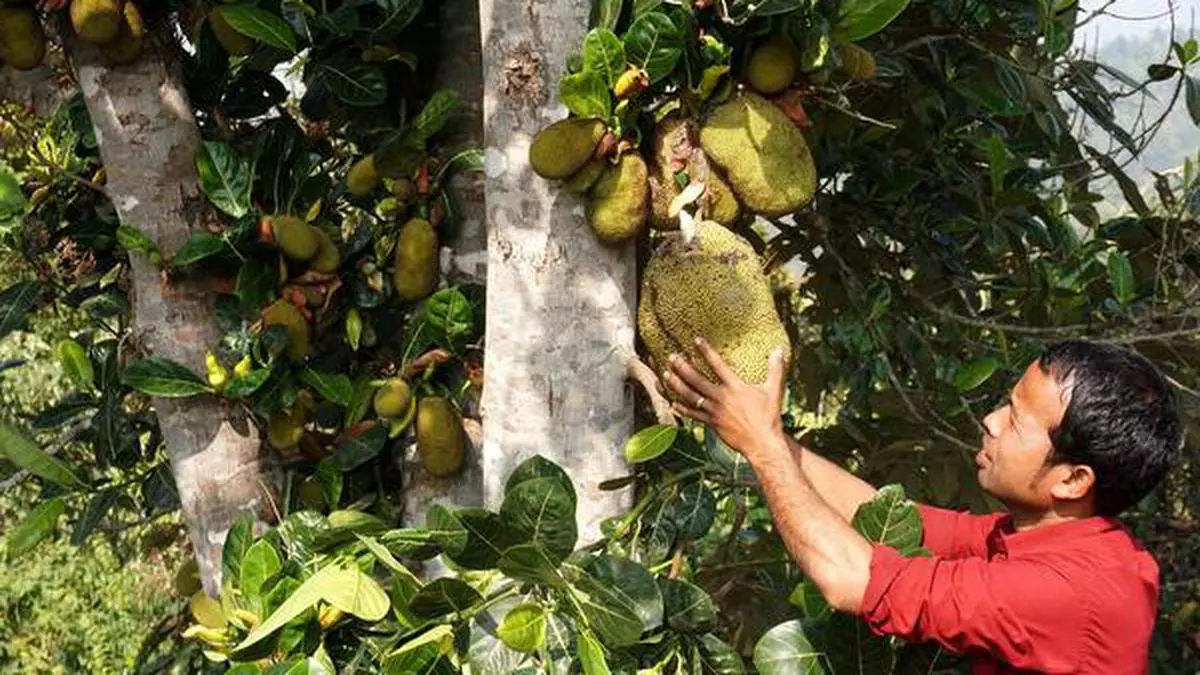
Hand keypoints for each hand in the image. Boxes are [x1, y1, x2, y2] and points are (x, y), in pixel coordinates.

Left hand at [662, 338, 786, 461]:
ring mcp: (714, 411)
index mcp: (735, 387)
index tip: (696, 340)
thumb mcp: (774, 390)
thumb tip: (779, 350)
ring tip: (665, 375)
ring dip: (676, 385)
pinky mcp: (711, 424)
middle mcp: (721, 397)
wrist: (763, 443)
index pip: (717, 365)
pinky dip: (682, 408)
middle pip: (696, 380)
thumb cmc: (769, 416)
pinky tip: (672, 403)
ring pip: (690, 396)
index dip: (706, 351)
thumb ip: (776, 369)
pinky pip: (693, 415)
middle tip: (671, 357)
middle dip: (682, 367)